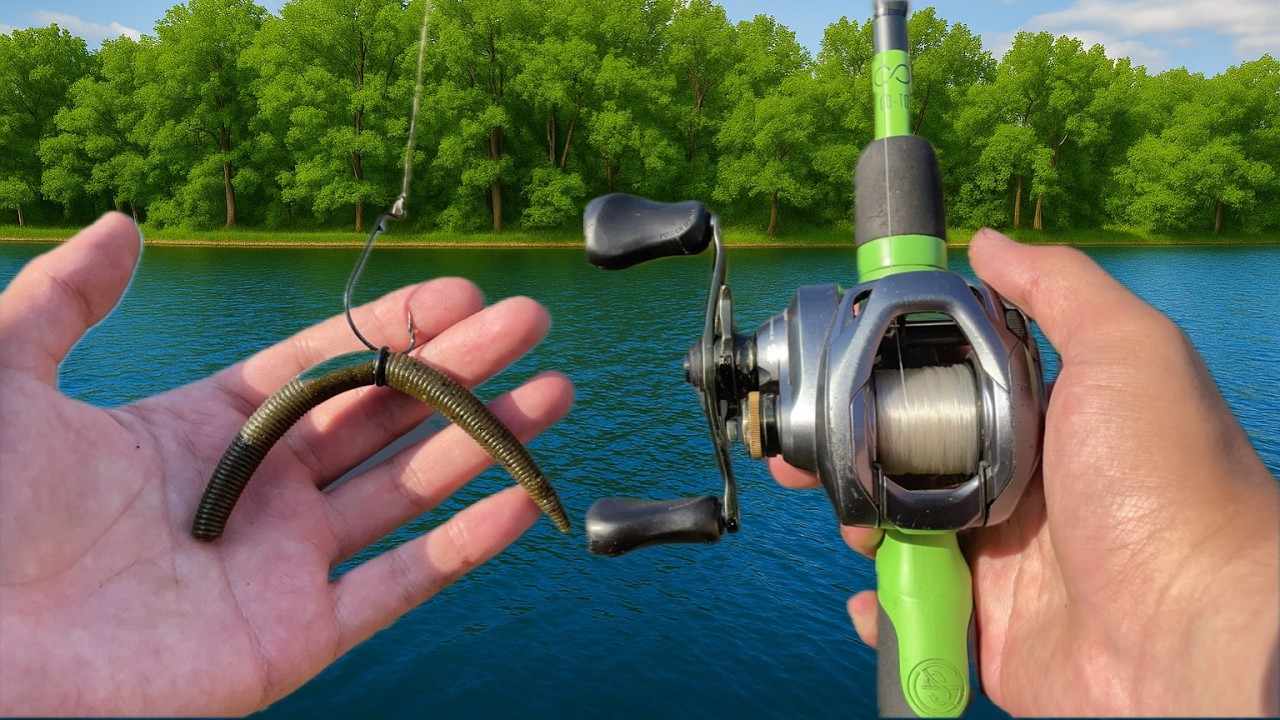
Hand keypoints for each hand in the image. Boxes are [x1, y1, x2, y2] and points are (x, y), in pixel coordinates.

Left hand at [0, 213, 573, 715]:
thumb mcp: (3, 376)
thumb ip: (64, 300)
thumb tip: (125, 226)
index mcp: (199, 429)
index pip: (323, 365)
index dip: (394, 326)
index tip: (459, 290)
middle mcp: (254, 491)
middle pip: (382, 416)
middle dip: (462, 367)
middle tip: (529, 322)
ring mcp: (278, 564)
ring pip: (408, 489)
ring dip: (484, 441)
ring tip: (552, 391)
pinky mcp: (293, 636)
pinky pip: (398, 584)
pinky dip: (466, 545)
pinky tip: (520, 496)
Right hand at [771, 228, 1278, 715]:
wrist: (1195, 629)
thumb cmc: (1171, 482)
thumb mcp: (1129, 351)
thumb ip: (1059, 288)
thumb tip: (989, 242)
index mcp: (1043, 426)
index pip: (945, 390)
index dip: (886, 380)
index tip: (834, 370)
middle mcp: (1018, 490)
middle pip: (908, 463)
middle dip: (850, 456)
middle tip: (804, 455)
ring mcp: (1000, 564)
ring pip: (900, 535)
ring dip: (859, 525)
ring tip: (850, 523)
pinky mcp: (987, 632)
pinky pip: (915, 614)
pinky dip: (883, 609)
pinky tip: (872, 596)